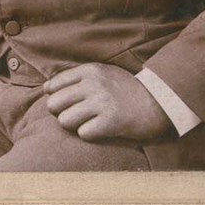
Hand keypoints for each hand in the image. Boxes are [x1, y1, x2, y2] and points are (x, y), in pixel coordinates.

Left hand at [44, 63, 173, 142]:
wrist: (158, 102)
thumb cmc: (127, 90)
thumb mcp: (104, 73)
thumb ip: (78, 77)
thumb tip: (47, 88)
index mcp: (90, 70)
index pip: (53, 85)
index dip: (55, 97)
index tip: (66, 103)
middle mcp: (93, 84)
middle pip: (54, 104)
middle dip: (61, 113)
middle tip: (76, 116)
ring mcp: (102, 102)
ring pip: (65, 120)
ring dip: (75, 125)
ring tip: (89, 122)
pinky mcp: (110, 121)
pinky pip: (83, 133)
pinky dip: (90, 134)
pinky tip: (101, 129)